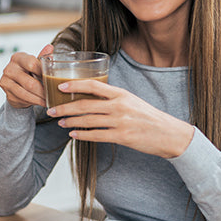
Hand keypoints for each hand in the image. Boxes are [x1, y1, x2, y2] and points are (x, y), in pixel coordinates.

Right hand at [0, 43, 53, 108]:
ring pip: (26, 93)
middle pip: (29, 82)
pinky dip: (33, 102)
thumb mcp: (36, 64)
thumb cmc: (28, 72)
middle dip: (43, 91)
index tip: (52, 80)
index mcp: (18, 58)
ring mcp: (6, 81)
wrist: (16, 84)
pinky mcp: (6, 93)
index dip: (43, 73)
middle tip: (52, 95)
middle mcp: (9, 68)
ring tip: (47, 100)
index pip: (32, 64)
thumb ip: (43, 57)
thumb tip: (50, 47)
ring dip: (38, 98)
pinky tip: (40, 102)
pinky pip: (22, 99)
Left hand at [47, 79, 195, 158]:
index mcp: (121, 93)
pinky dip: (82, 135)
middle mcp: (119, 105)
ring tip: (60, 122)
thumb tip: (91, 97)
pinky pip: (96, 135)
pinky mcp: (122, 136)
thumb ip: (113, 99)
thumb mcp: (132, 101)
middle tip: (51, 110)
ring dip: (70, 121)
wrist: (169, 134)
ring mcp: (121, 121)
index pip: (94, 85)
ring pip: (88, 120)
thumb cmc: (149, 117)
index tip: (60, 86)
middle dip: (64, 107)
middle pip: (85, 104)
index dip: (75, 85)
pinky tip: (73, 135)